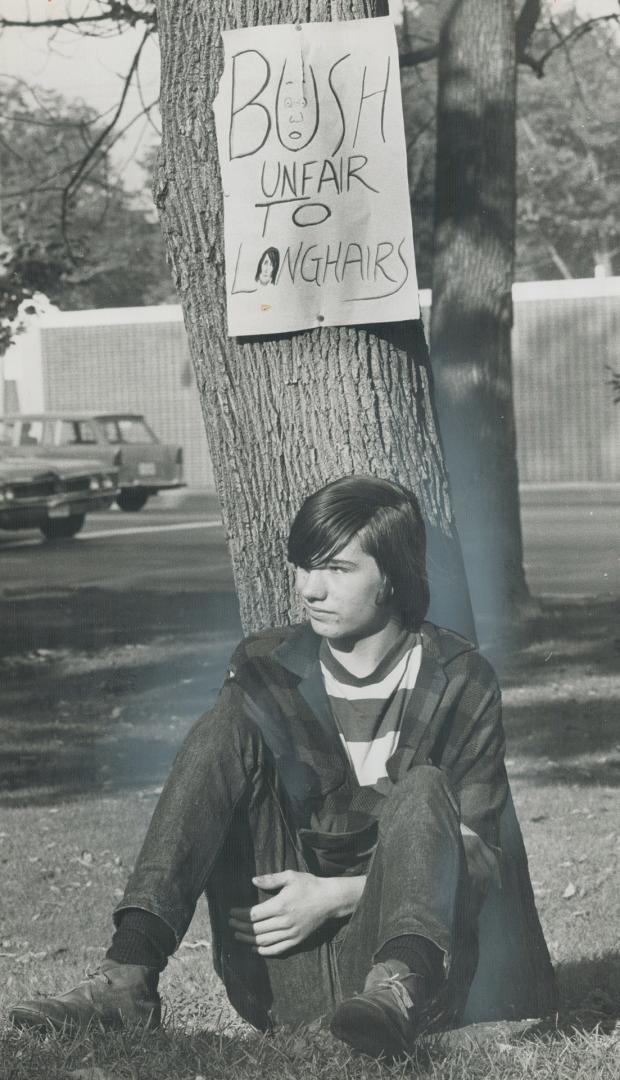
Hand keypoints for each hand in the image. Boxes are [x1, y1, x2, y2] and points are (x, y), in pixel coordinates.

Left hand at [229, 870, 356, 955]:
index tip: (231, 912)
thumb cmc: (310, 885)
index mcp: (281, 905)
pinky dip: (263, 950)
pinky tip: (254, 948)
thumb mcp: (290, 876)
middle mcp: (285, 922)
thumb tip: (252, 880)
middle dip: (240, 927)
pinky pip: (277, 949)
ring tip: (237, 936)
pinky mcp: (297, 940)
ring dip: (248, 940)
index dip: (240, 915)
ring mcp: (291, 933)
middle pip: (256, 929)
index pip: (254, 914)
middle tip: (230, 924)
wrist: (331, 900)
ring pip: (264, 941)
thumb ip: (271, 879)